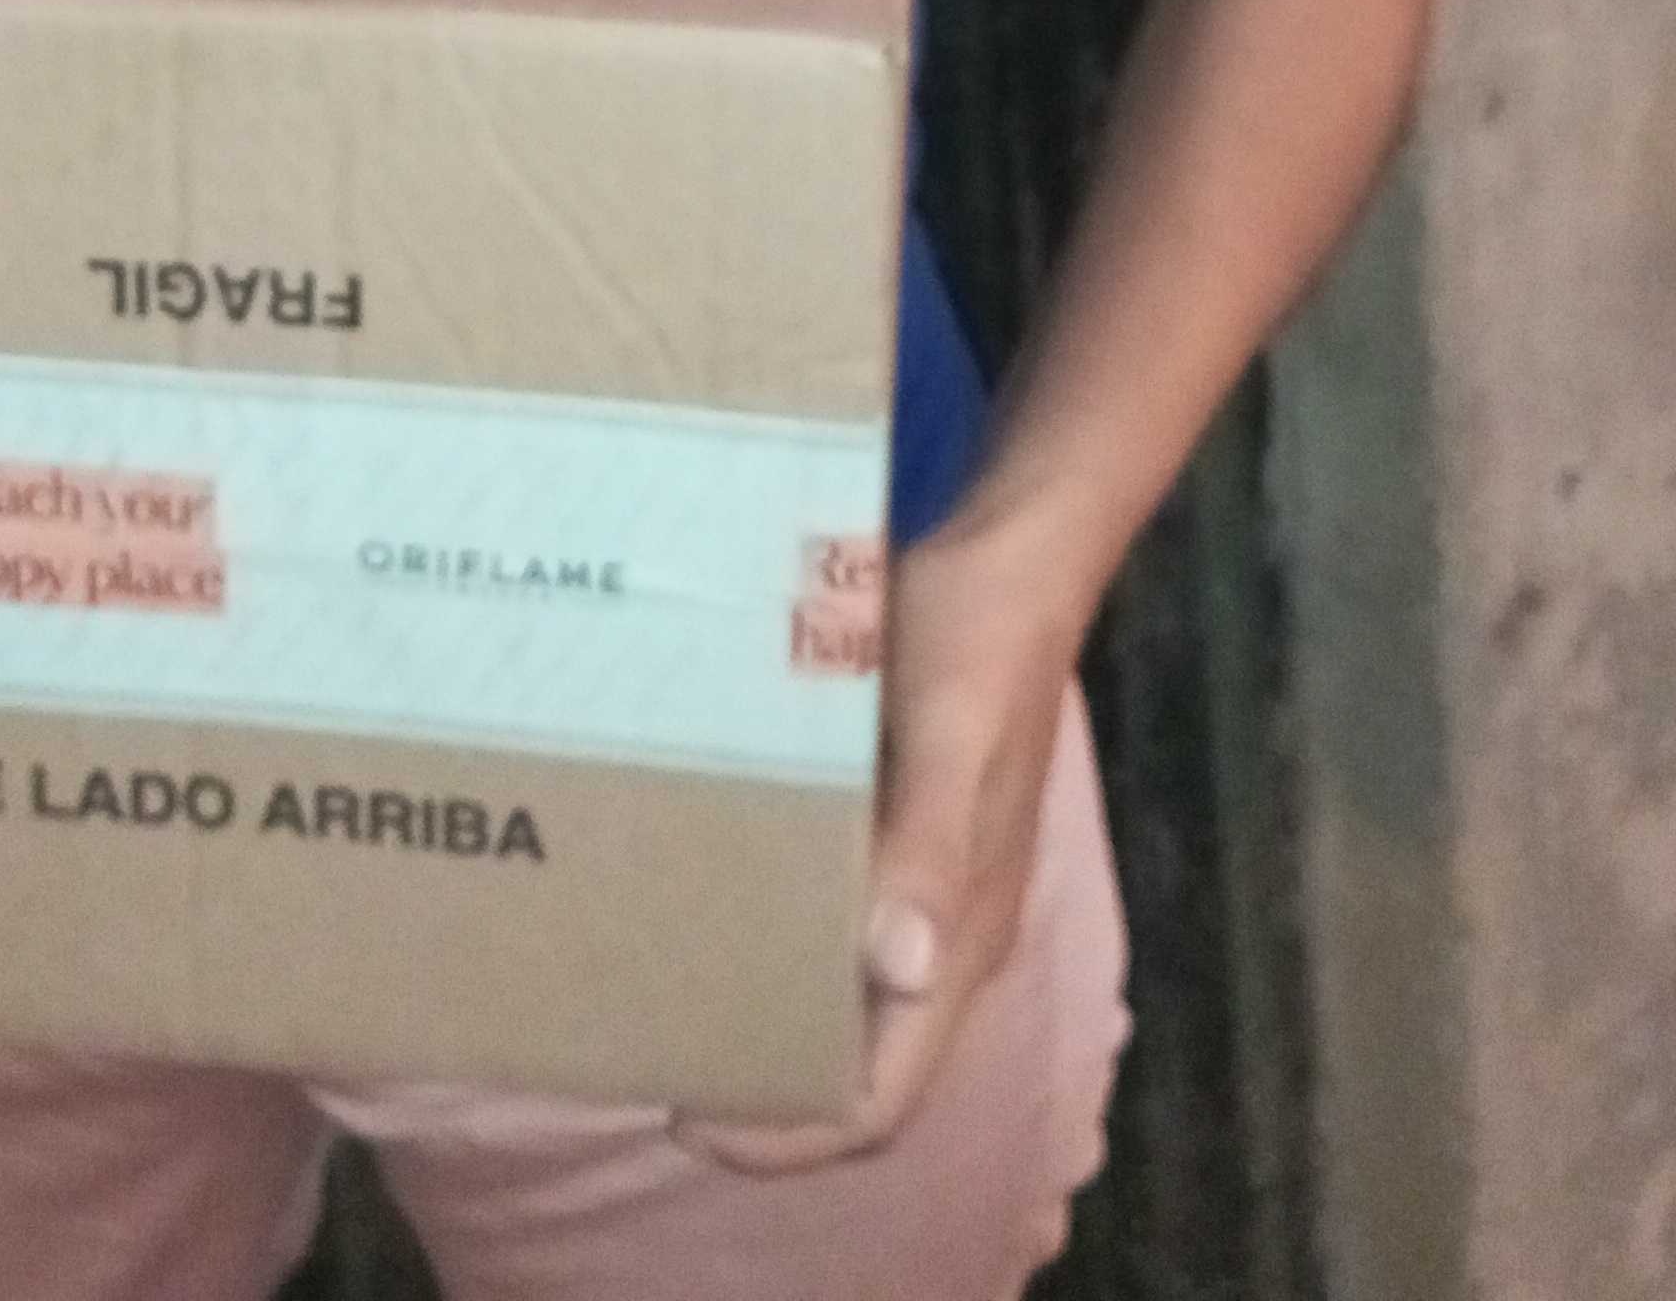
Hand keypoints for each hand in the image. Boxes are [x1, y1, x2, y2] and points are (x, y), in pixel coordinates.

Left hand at [674, 506, 1086, 1170]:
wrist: (1018, 543)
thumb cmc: (984, 635)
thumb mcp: (953, 729)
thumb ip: (932, 845)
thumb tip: (901, 970)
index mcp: (964, 933)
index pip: (886, 1093)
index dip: (794, 1133)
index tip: (691, 1117)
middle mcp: (945, 928)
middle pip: (862, 1063)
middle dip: (769, 1090)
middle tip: (658, 1057)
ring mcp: (925, 878)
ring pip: (848, 997)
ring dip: (770, 1014)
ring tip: (667, 995)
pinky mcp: (900, 825)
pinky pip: (836, 919)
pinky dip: (777, 938)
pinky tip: (708, 897)